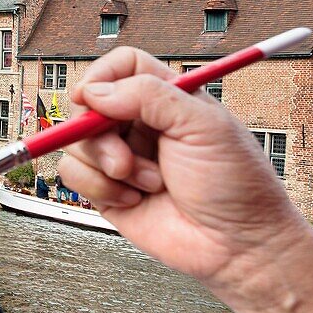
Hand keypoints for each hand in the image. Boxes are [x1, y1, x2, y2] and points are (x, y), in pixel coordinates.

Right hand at [57, 46, 312, 312]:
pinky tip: (134, 200)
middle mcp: (141, 124)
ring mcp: (122, 157)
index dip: (101, 76)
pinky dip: (99, 188)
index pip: (122, 67)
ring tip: (148, 184)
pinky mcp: (108, 191)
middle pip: (88, 106)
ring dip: (107, 166)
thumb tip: (94, 92)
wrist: (238, 245)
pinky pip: (74, 176)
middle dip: (98, 134)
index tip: (89, 98)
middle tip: (124, 159)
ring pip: (76, 144)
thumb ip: (149, 97)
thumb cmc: (235, 184)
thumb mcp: (202, 126)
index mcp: (168, 98)